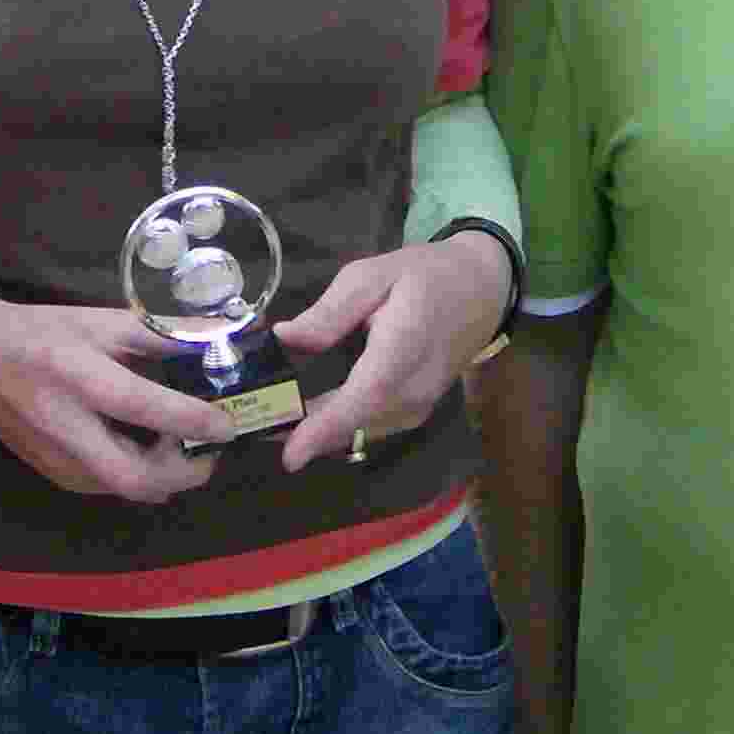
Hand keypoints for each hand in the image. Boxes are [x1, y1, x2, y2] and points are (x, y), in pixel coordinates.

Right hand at [0, 283, 232, 499]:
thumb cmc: (43, 332)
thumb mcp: (99, 321)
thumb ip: (158, 335)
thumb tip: (215, 341)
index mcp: (79, 376)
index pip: (144, 408)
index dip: (193, 421)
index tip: (226, 422)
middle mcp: (67, 426)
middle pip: (135, 477)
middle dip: (185, 474)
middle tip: (210, 450)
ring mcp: (58, 460)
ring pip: (126, 489)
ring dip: (164, 475)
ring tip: (181, 443)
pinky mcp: (55, 476)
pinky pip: (110, 487)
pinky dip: (139, 475)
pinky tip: (147, 448)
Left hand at [270, 231, 510, 473]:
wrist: (481, 291)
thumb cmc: (424, 277)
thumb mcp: (372, 276)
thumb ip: (329, 312)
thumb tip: (284, 338)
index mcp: (404, 348)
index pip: (364, 398)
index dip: (325, 429)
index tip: (290, 457)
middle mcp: (415, 389)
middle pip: (355, 423)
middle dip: (304, 431)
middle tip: (253, 423)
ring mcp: (419, 406)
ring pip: (361, 430)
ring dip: (317, 430)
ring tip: (270, 417)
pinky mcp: (415, 411)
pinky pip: (371, 425)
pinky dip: (338, 424)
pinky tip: (306, 415)